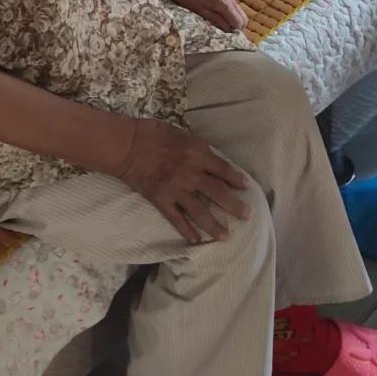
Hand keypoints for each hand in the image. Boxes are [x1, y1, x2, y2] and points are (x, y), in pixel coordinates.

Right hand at [118, 118, 250, 242]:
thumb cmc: (155, 134)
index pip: (223, 169)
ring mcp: (177, 190)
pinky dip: (187, 231)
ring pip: (200, 211)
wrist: (129, 146)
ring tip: (226, 237)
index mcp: (197, 154)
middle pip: (217, 192)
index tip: (247, 187)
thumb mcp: (183, 135)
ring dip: (214, 225)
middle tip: (247, 216)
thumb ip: (198, 149)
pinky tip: (196, 241)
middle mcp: (191, 174)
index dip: (236, 178)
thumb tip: (210, 159)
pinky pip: (177, 219)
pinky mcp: (162, 201)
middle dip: (234, 206)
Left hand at [163, 0, 246, 31]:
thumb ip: (216, 21)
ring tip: (220, 26)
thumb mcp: (199, 11)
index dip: (234, 32)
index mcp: (223, 1)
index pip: (239, 22)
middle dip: (236, 28)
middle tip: (224, 34)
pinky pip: (232, 7)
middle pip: (243, 18)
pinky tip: (218, 17)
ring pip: (239, 12)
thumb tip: (228, 31)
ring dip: (233, 21)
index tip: (226, 37)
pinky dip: (229, 14)